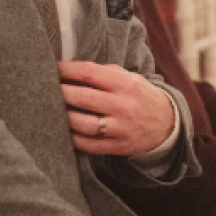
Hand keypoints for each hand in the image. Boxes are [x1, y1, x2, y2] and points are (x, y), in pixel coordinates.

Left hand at [59, 61, 175, 156]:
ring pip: (83, 124)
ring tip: (56, 111)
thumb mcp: (130, 78)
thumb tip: (73, 70)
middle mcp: (123, 105)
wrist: (166, 123)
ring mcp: (121, 128)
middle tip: (48, 89)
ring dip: (64, 117)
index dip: (68, 70)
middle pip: (82, 98)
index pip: (90, 73)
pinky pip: (89, 145)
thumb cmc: (139, 96)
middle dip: (61, 92)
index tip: (55, 69)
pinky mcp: (118, 146)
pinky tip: (67, 130)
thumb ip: (105, 73)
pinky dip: (74, 138)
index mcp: (126, 84)